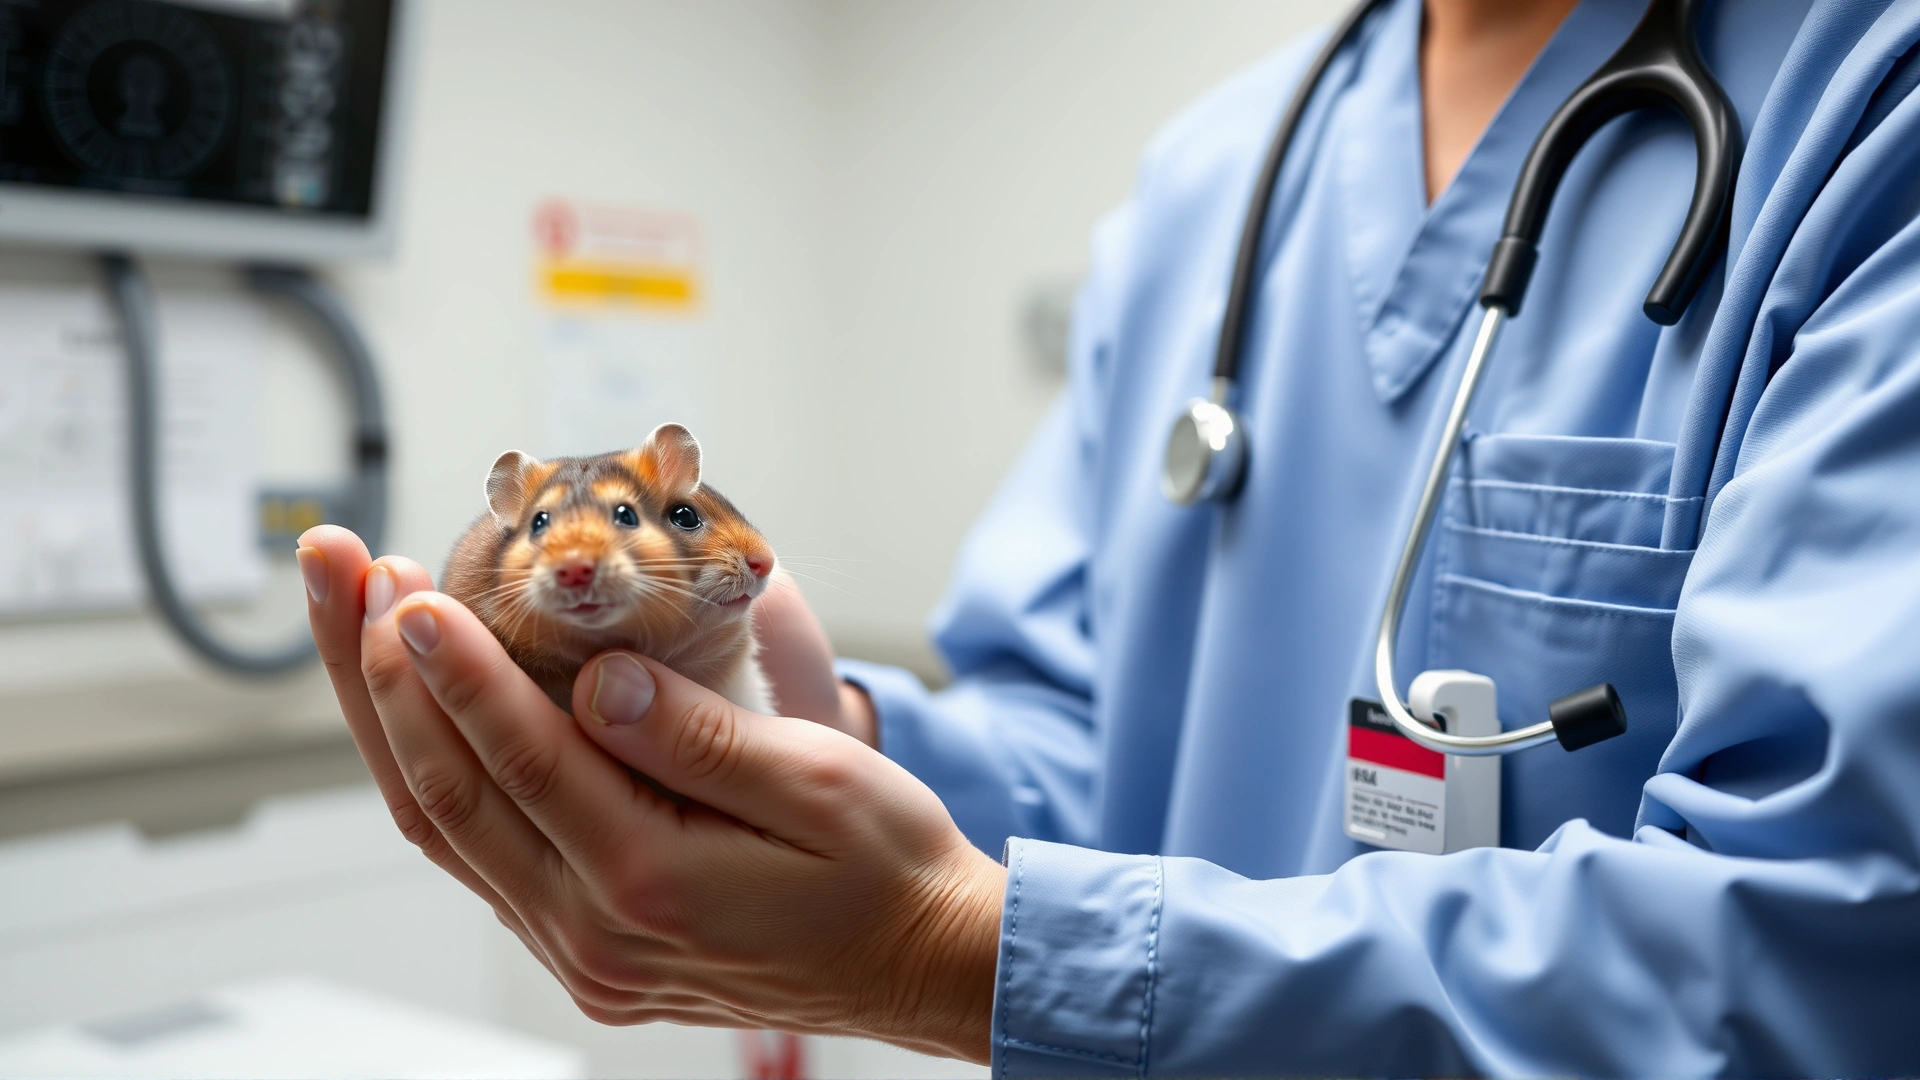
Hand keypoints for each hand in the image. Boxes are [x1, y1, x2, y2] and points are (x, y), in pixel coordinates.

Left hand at [295, 527, 1001, 1060]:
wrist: (917, 961)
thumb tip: (601, 682)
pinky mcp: (585, 946)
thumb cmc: (885, 870)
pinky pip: (483, 854)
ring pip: (446, 826)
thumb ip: (705, 738)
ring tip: (353, 621)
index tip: (406, 587)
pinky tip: (417, 707)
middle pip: (446, 794)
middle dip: (380, 674)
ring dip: (389, 718)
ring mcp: (581, 949)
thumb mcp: (822, 785)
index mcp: (653, 885)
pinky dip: (436, 772)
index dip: (453, 667)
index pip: (523, 759)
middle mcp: (595, 932)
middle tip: (342, 574)